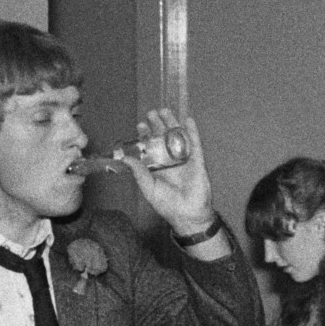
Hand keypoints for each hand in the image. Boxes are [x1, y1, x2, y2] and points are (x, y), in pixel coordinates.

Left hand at [126, 110, 217, 238]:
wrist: (187, 214)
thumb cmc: (167, 205)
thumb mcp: (149, 188)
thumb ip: (139, 173)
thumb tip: (126, 158)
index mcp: (158, 167)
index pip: (151, 147)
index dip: (147, 135)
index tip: (141, 125)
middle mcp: (171, 161)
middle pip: (164, 139)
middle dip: (158, 125)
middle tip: (152, 113)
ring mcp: (185, 160)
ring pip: (178, 138)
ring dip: (173, 124)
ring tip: (166, 111)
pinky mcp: (198, 162)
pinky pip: (196, 144)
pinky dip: (193, 132)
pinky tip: (188, 121)